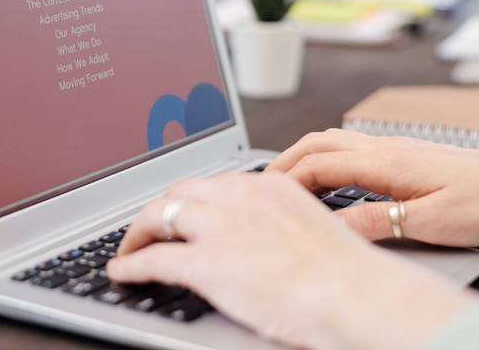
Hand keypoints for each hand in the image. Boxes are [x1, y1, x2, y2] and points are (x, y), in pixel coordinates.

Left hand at [108, 173, 475, 349]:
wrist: (357, 294)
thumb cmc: (349, 275)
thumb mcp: (313, 231)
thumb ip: (281, 227)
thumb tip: (267, 244)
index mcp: (266, 186)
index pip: (214, 184)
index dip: (191, 199)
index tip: (183, 210)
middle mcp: (238, 197)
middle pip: (180, 192)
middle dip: (160, 209)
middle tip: (150, 226)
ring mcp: (219, 227)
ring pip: (159, 215)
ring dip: (138, 232)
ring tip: (129, 246)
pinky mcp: (204, 262)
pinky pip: (153, 258)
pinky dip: (130, 263)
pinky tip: (121, 271)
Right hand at [266, 129, 478, 246]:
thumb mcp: (430, 223)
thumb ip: (376, 221)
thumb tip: (331, 226)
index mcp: (385, 161)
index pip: (317, 165)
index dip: (285, 181)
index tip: (264, 199)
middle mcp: (384, 147)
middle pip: (316, 143)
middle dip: (283, 161)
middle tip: (259, 184)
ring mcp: (394, 147)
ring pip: (332, 141)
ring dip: (303, 156)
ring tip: (284, 181)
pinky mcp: (405, 154)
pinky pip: (351, 147)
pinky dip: (325, 158)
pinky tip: (328, 178)